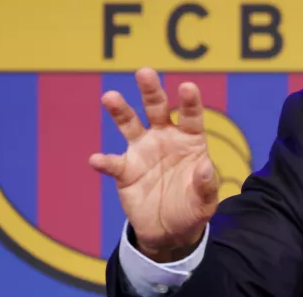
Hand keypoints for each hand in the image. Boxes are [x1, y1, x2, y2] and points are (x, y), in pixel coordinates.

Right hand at [89, 68, 219, 261]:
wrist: (169, 230)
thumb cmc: (192, 208)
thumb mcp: (205, 201)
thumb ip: (206, 184)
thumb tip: (205, 166)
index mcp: (189, 139)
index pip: (191, 115)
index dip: (189, 101)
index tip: (187, 86)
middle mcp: (164, 137)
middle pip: (157, 108)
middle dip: (151, 90)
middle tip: (144, 71)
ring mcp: (142, 151)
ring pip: (130, 124)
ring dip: (120, 110)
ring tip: (110, 97)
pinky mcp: (124, 171)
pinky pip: (113, 163)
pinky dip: (104, 161)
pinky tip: (97, 160)